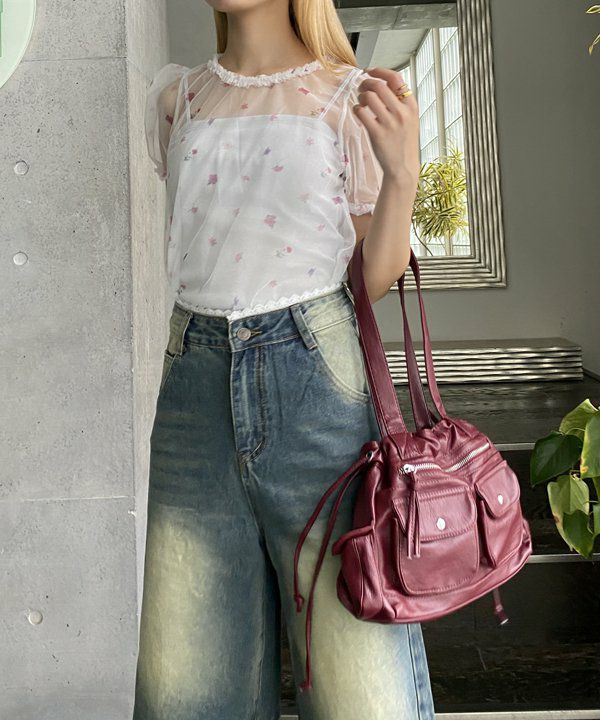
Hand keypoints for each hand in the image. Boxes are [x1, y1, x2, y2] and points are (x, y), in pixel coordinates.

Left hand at [352, 67, 419, 182]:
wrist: (403, 167)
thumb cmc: (404, 144)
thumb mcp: (410, 120)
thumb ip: (400, 103)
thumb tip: (383, 84)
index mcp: (411, 106)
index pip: (395, 78)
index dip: (379, 71)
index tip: (369, 71)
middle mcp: (401, 112)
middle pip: (379, 85)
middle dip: (365, 83)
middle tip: (361, 88)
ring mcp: (389, 123)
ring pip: (369, 97)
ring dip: (360, 96)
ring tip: (361, 103)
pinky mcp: (377, 133)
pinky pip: (361, 112)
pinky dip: (356, 109)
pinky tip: (358, 113)